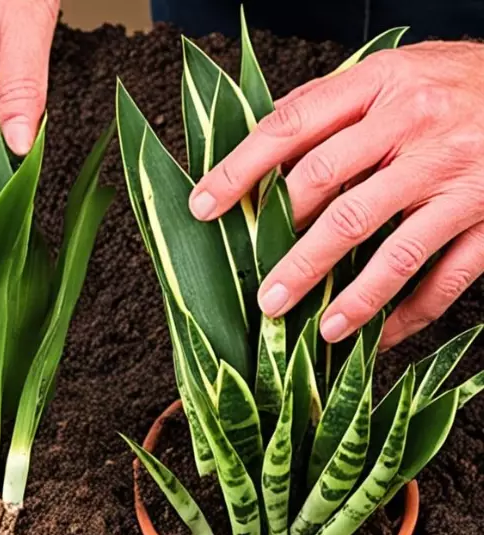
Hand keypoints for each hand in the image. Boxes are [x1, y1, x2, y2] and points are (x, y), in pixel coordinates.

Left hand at [189, 42, 483, 348]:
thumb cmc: (451, 81)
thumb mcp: (387, 71)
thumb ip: (325, 102)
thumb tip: (252, 136)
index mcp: (380, 85)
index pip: (290, 127)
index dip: (239, 170)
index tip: (202, 207)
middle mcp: (418, 128)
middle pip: (334, 194)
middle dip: (290, 250)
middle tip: (262, 295)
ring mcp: (459, 177)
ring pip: (393, 250)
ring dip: (348, 297)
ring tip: (309, 329)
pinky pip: (447, 278)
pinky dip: (410, 314)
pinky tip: (376, 337)